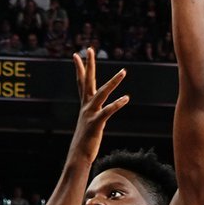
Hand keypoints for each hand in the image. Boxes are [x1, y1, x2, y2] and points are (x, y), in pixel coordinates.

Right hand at [69, 48, 128, 163]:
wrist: (78, 155)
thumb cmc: (86, 140)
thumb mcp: (90, 122)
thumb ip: (94, 113)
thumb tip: (97, 110)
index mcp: (85, 104)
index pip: (81, 82)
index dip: (80, 68)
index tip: (77, 54)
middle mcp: (86, 106)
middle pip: (87, 80)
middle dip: (89, 64)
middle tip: (89, 49)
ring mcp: (90, 114)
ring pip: (102, 93)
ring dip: (113, 82)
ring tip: (124, 71)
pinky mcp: (96, 124)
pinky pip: (108, 111)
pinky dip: (117, 104)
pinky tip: (126, 98)